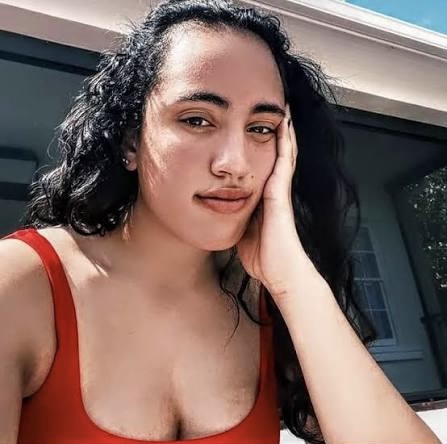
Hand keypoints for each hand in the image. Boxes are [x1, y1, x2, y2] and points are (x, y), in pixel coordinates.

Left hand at [236, 104, 313, 302]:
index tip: (255, 129)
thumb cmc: (263, 257)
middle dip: (275, 134)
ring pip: (284, 153)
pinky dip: (285, 142)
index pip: (264, 167)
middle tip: (273, 109)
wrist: (280, 273)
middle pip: (276, 155)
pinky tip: (284, 123)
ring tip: (282, 108)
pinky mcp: (281, 193)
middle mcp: (275, 191)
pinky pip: (285, 162)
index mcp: (265, 199)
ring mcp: (280, 191)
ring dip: (283, 131)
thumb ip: (236, 220)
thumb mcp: (242, 234)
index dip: (262, 148)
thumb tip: (220, 216)